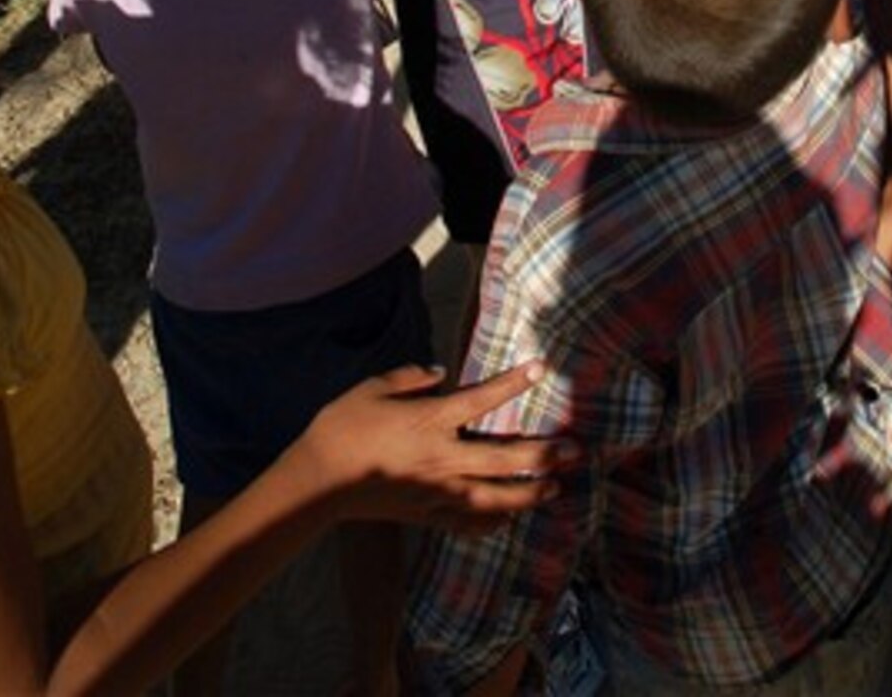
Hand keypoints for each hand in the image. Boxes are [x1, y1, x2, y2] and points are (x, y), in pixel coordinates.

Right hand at [303, 361, 575, 534]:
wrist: (317, 482)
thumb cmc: (341, 427)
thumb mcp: (372, 388)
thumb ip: (410, 376)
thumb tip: (440, 372)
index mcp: (430, 420)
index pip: (482, 397)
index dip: (514, 382)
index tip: (541, 368)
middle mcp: (442, 457)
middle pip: (504, 456)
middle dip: (543, 453)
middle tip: (574, 448)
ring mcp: (436, 492)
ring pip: (494, 497)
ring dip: (529, 493)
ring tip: (556, 488)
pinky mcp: (425, 516)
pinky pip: (467, 522)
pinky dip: (492, 522)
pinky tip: (509, 520)